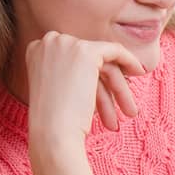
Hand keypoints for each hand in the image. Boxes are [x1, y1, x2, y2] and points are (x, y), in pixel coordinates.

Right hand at [25, 31, 145, 174]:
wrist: (52, 132)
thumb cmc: (54, 122)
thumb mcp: (58, 90)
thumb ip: (71, 73)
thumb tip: (99, 67)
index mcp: (36, 50)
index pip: (72, 60)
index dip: (92, 76)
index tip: (106, 93)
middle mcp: (48, 41)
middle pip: (88, 60)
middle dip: (107, 85)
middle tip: (124, 109)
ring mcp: (66, 44)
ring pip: (103, 61)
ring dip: (118, 87)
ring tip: (130, 113)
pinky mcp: (85, 51)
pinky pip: (115, 50)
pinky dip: (129, 61)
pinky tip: (139, 72)